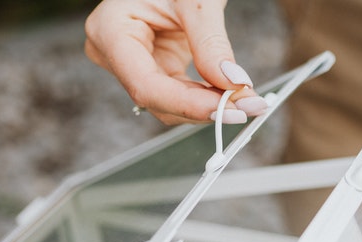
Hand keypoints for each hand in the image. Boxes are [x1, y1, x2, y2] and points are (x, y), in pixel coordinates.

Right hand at [84, 0, 266, 124]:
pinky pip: (182, 94)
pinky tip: (234, 94)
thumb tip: (234, 84)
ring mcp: (134, 63)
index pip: (146, 85)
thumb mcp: (196, 0)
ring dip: (212, 105)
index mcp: (111, 31)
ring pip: (172, 103)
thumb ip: (212, 43)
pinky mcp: (156, 67)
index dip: (188, 105)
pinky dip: (210, 96)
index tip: (228, 110)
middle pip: (159, 100)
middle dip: (207, 107)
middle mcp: (115, 53)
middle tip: (250, 106)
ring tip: (249, 99)